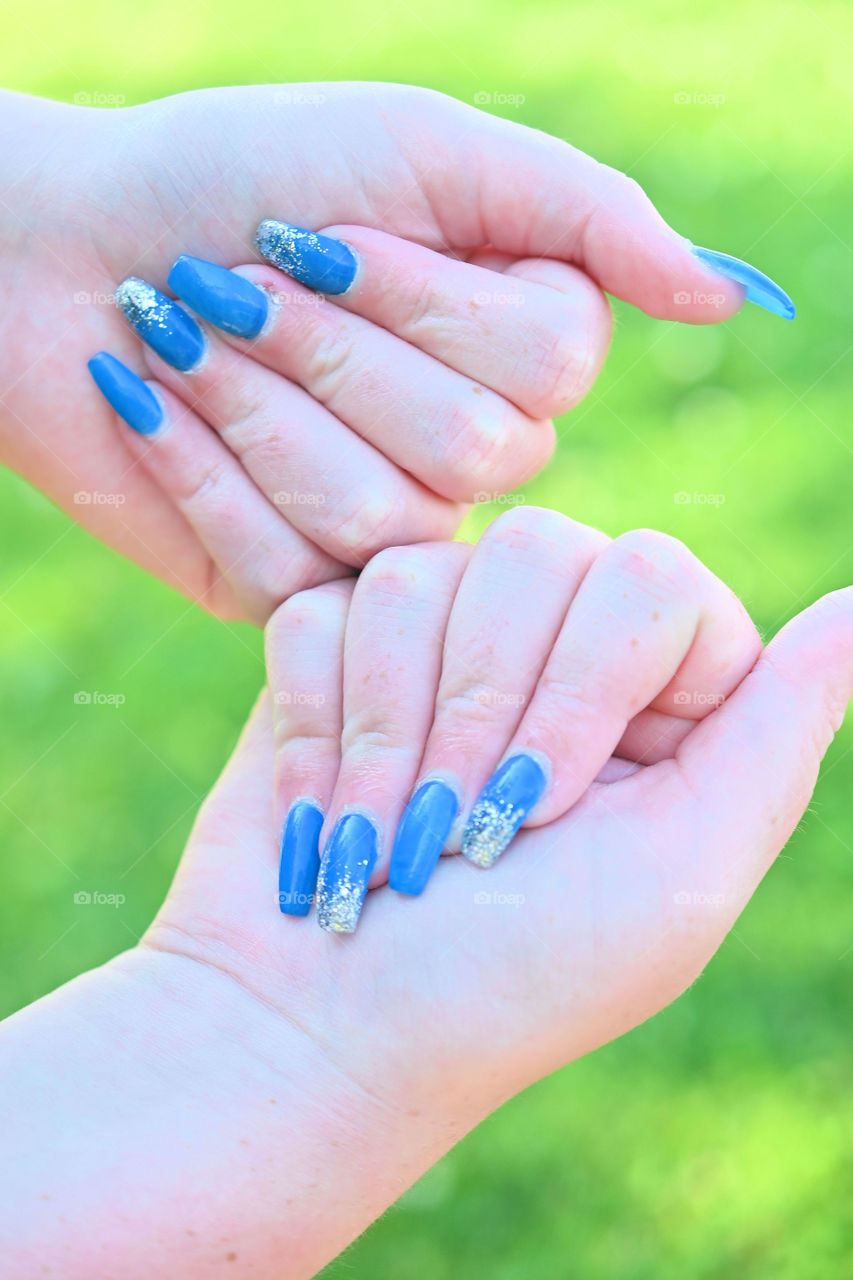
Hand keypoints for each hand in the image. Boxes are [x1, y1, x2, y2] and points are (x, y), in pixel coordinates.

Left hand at [0, 83, 750, 618]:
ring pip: (383, 516)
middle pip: (473, 448)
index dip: (422, 297)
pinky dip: (197, 465)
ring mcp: (380, 535)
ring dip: (257, 401)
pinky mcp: (288, 592)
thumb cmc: (236, 178)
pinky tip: (147, 401)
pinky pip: (289, 567)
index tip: (318, 232)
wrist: (57, 251)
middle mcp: (464, 456)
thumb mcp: (422, 152)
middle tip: (234, 283)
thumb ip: (582, 216)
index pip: (549, 366)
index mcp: (513, 353)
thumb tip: (728, 296)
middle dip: (328, 346)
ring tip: (181, 332)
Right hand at [265, 508, 761, 928]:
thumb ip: (778, 731)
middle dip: (481, 706)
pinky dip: (318, 725)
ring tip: (386, 834)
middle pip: (532, 550)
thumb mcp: (678, 871)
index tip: (545, 812)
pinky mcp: (340, 650)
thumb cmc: (510, 976)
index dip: (587, 682)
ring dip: (391, 729)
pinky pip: (326, 606)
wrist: (320, 1026)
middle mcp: (558, 648)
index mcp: (664, 698)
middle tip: (458, 833)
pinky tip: (325, 809)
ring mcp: (446, 641)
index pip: (652, 576)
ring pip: (420, 575)